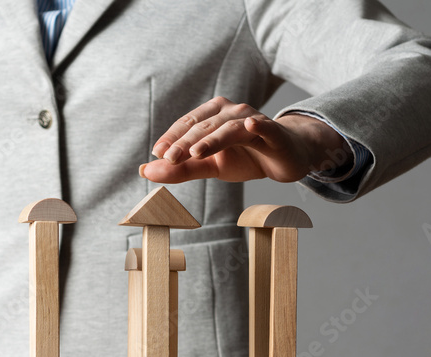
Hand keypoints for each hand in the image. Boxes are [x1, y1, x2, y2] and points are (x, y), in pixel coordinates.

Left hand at [140, 97, 351, 183]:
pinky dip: (258, 125)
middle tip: (168, 159)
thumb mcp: (209, 167)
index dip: (172, 138)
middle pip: (205, 126)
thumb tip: (145, 171)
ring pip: (230, 128)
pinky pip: (265, 127)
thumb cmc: (245, 158)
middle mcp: (232, 112)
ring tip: (197, 152)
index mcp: (213, 116)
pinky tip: (251, 124)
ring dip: (213, 139)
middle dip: (186, 142)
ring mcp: (254, 119)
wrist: (285, 159)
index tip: (156, 154)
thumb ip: (180, 169)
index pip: (188, 125)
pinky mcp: (275, 132)